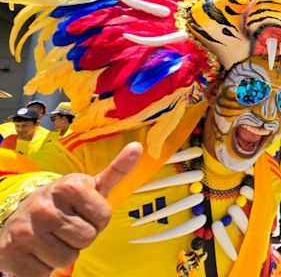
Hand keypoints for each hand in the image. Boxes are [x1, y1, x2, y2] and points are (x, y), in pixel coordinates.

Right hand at [0, 142, 141, 276]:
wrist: (20, 216)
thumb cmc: (65, 202)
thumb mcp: (90, 185)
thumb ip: (116, 170)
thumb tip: (138, 147)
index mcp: (68, 186)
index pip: (104, 216)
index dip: (98, 220)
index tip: (84, 212)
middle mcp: (44, 205)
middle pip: (87, 238)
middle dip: (82, 237)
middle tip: (67, 226)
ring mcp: (26, 229)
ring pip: (68, 258)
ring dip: (64, 253)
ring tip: (53, 238)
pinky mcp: (11, 253)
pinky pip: (45, 272)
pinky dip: (44, 266)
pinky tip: (37, 251)